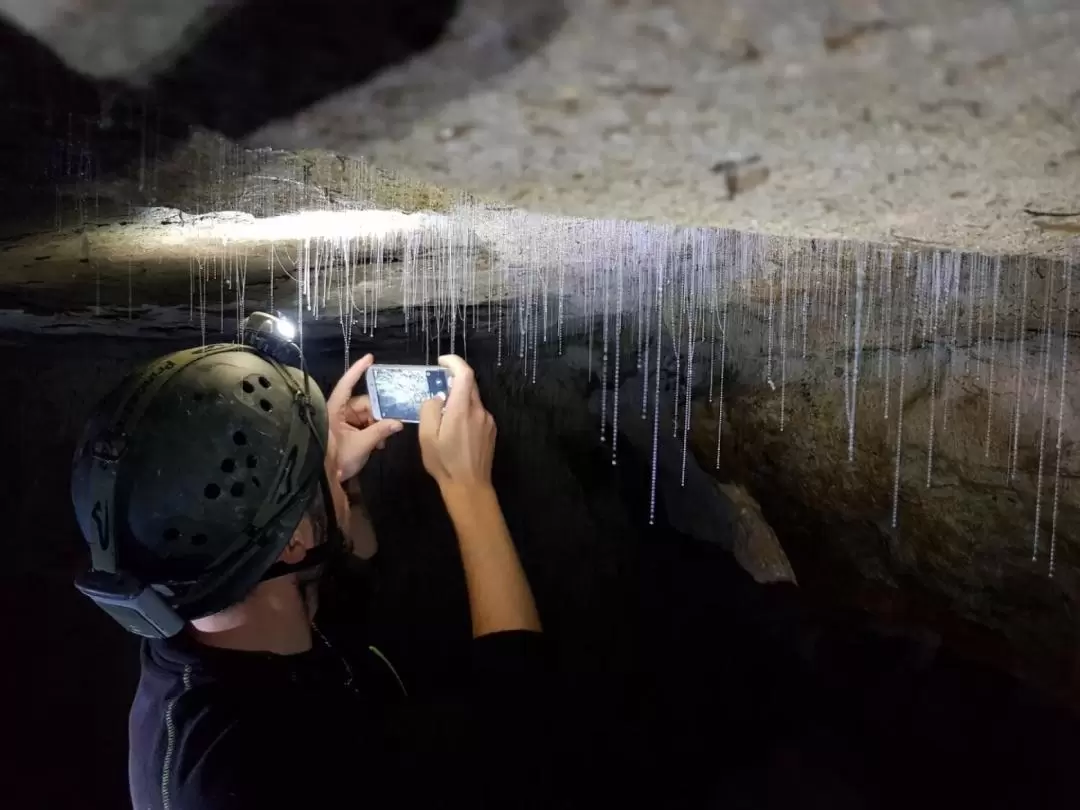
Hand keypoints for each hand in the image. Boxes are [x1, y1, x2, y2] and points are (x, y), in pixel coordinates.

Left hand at [327, 354, 402, 481]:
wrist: (322, 481)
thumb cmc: (335, 459)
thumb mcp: (361, 445)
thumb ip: (380, 431)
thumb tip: (398, 422)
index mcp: (334, 410)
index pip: (347, 385)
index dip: (358, 371)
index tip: (370, 358)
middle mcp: (337, 413)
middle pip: (362, 404)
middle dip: (378, 413)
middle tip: (391, 423)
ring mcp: (341, 423)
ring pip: (364, 416)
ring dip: (376, 426)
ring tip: (382, 441)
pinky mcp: (344, 434)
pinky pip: (362, 426)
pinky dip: (371, 432)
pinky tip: (378, 445)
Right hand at [418, 355, 495, 490]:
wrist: (469, 486)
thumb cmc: (445, 462)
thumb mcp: (427, 436)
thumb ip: (430, 409)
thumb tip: (437, 397)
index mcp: (462, 409)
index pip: (465, 374)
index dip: (454, 362)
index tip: (442, 362)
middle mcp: (479, 411)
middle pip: (470, 385)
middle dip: (454, 380)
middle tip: (438, 386)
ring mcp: (488, 421)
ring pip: (474, 400)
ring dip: (460, 399)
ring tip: (444, 413)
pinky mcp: (491, 431)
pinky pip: (478, 413)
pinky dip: (466, 411)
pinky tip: (456, 428)